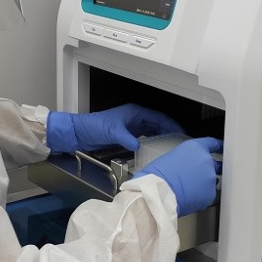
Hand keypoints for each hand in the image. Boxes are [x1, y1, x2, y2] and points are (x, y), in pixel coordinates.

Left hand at [46, 104, 183, 153]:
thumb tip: (140, 147)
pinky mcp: (126, 135)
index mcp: (135, 112)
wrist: (80, 133)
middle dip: (169, 131)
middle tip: (179, 142)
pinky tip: (155, 149)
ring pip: (152, 131)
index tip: (180, 132)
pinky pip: (144, 138)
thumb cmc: (94, 126)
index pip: (159, 117)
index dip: (171, 124)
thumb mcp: (113, 132)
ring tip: (171, 146)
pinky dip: (151, 142)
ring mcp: (131, 126)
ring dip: (161, 137)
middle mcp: (135, 118)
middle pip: (158, 124)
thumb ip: (128, 139)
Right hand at [134, 137, 222, 216]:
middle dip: (206, 170)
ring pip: (210, 181)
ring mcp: (210, 178)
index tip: (222, 148)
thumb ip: (187, 159)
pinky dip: (201, 196)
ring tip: (186, 189)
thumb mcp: (172, 157)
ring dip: (203, 184)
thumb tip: (189, 166)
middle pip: (213, 165)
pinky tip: (188, 196)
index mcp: (196, 148)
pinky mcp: (210, 193)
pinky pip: (208, 195)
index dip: (219, 146)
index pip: (213, 144)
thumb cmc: (158, 176)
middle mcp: (206, 161)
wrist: (158, 192)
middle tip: (193, 177)